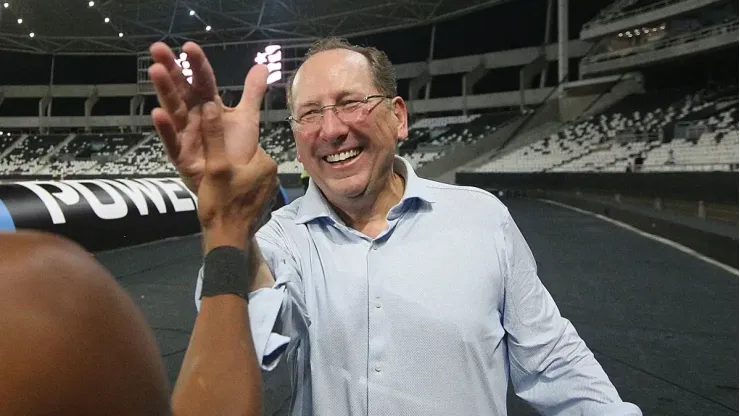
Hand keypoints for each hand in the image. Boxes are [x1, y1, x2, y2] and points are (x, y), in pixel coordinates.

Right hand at [148, 41, 266, 192]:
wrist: (236, 182)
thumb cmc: (236, 149)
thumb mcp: (246, 118)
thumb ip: (251, 93)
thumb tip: (262, 66)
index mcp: (208, 104)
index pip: (203, 79)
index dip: (197, 64)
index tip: (189, 46)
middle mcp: (194, 116)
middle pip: (182, 89)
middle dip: (171, 69)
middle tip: (157, 48)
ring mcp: (186, 134)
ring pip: (173, 109)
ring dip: (165, 91)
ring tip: (155, 71)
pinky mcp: (181, 155)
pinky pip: (171, 141)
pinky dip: (165, 128)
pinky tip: (158, 113)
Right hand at [197, 92, 277, 246]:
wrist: (228, 242)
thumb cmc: (221, 204)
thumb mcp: (215, 167)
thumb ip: (214, 136)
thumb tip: (211, 105)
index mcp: (266, 163)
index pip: (246, 143)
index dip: (227, 146)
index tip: (213, 154)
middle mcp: (273, 176)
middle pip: (246, 158)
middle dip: (229, 162)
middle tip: (212, 172)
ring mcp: (270, 192)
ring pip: (247, 174)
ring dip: (232, 176)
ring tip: (216, 186)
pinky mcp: (264, 204)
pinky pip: (249, 188)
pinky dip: (237, 190)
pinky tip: (224, 197)